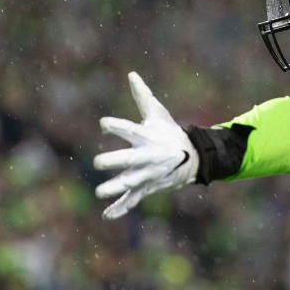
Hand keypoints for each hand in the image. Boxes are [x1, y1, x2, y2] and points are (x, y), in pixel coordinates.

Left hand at [94, 72, 198, 219]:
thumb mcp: (157, 113)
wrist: (191, 157)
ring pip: (131, 182)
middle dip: (115, 161)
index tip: (103, 124)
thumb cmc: (169, 132)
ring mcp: (148, 173)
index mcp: (148, 136)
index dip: (117, 126)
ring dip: (116, 188)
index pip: (131, 130)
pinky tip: (107, 215)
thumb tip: (131, 73)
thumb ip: (142, 96)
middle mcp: (147, 156)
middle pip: (130, 159)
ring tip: (99, 192)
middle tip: (98, 162)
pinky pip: (133, 199)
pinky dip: (121, 207)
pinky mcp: (147, 186)